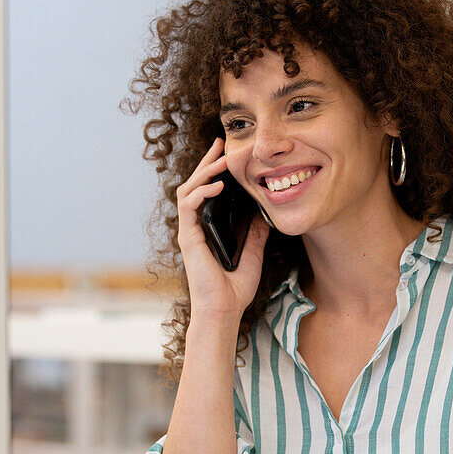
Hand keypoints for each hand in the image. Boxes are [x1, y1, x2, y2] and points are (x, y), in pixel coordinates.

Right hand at [175, 139, 269, 319]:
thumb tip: (264, 212)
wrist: (224, 310)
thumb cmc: (235, 288)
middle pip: (195, 184)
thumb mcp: (253, 253)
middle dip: (207, 162)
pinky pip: (189, 205)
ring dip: (203, 171)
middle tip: (220, 143)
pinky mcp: (188, 238)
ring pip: (188, 189)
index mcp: (207, 229)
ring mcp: (189, 231)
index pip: (207, 192)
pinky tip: (217, 184)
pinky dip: (202, 191)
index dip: (214, 171)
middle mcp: (195, 227)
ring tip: (220, 159)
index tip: (228, 154)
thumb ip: (256, 233)